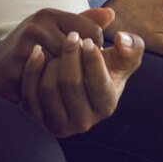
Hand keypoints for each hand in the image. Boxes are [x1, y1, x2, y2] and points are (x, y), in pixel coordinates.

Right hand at [0, 7, 117, 102]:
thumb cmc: (30, 49)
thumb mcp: (54, 30)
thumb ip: (84, 22)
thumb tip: (111, 15)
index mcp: (48, 14)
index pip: (92, 30)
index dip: (97, 49)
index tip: (90, 59)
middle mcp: (35, 26)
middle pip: (80, 51)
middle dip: (86, 67)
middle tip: (84, 76)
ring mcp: (24, 47)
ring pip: (65, 70)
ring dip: (70, 81)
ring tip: (68, 85)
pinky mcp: (15, 69)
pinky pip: (46, 85)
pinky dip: (53, 92)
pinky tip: (53, 94)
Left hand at [17, 29, 143, 137]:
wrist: (74, 85)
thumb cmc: (102, 69)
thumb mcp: (122, 60)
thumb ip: (132, 47)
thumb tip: (122, 39)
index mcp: (106, 107)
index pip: (99, 84)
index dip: (92, 59)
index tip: (86, 40)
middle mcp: (84, 121)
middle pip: (70, 83)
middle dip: (70, 54)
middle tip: (71, 36)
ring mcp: (60, 125)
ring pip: (49, 88)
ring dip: (52, 62)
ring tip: (58, 50)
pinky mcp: (39, 121)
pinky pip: (29, 94)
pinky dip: (32, 69)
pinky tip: (37, 52)